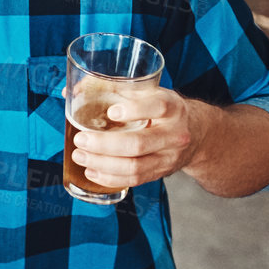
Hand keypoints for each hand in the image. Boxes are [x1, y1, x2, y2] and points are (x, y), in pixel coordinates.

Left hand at [71, 88, 201, 189]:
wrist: (196, 132)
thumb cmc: (161, 108)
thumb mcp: (148, 92)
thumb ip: (112, 87)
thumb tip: (71, 91)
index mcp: (172, 107)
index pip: (158, 107)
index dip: (134, 109)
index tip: (111, 111)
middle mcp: (174, 133)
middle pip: (138, 144)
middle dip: (104, 145)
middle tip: (81, 139)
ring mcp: (169, 157)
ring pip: (135, 167)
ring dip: (102, 164)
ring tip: (79, 155)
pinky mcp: (161, 172)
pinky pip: (135, 180)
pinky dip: (110, 178)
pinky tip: (92, 171)